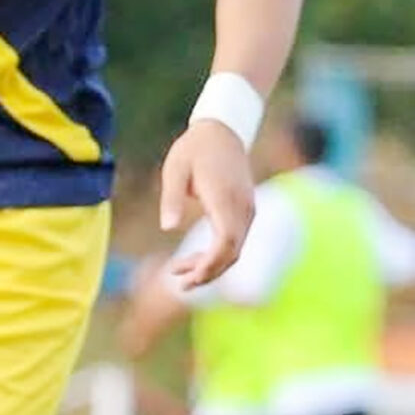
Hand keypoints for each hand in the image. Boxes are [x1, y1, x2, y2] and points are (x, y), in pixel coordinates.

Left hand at [159, 121, 255, 286]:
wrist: (223, 129)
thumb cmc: (194, 149)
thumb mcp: (175, 170)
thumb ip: (172, 198)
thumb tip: (167, 227)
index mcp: (225, 200)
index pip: (226, 243)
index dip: (210, 265)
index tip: (189, 278)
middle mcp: (242, 208)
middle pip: (232, 253)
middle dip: (207, 272)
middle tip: (179, 284)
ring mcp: (247, 210)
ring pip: (234, 249)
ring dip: (210, 265)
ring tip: (177, 272)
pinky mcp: (244, 210)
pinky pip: (234, 240)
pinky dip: (216, 254)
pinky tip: (193, 259)